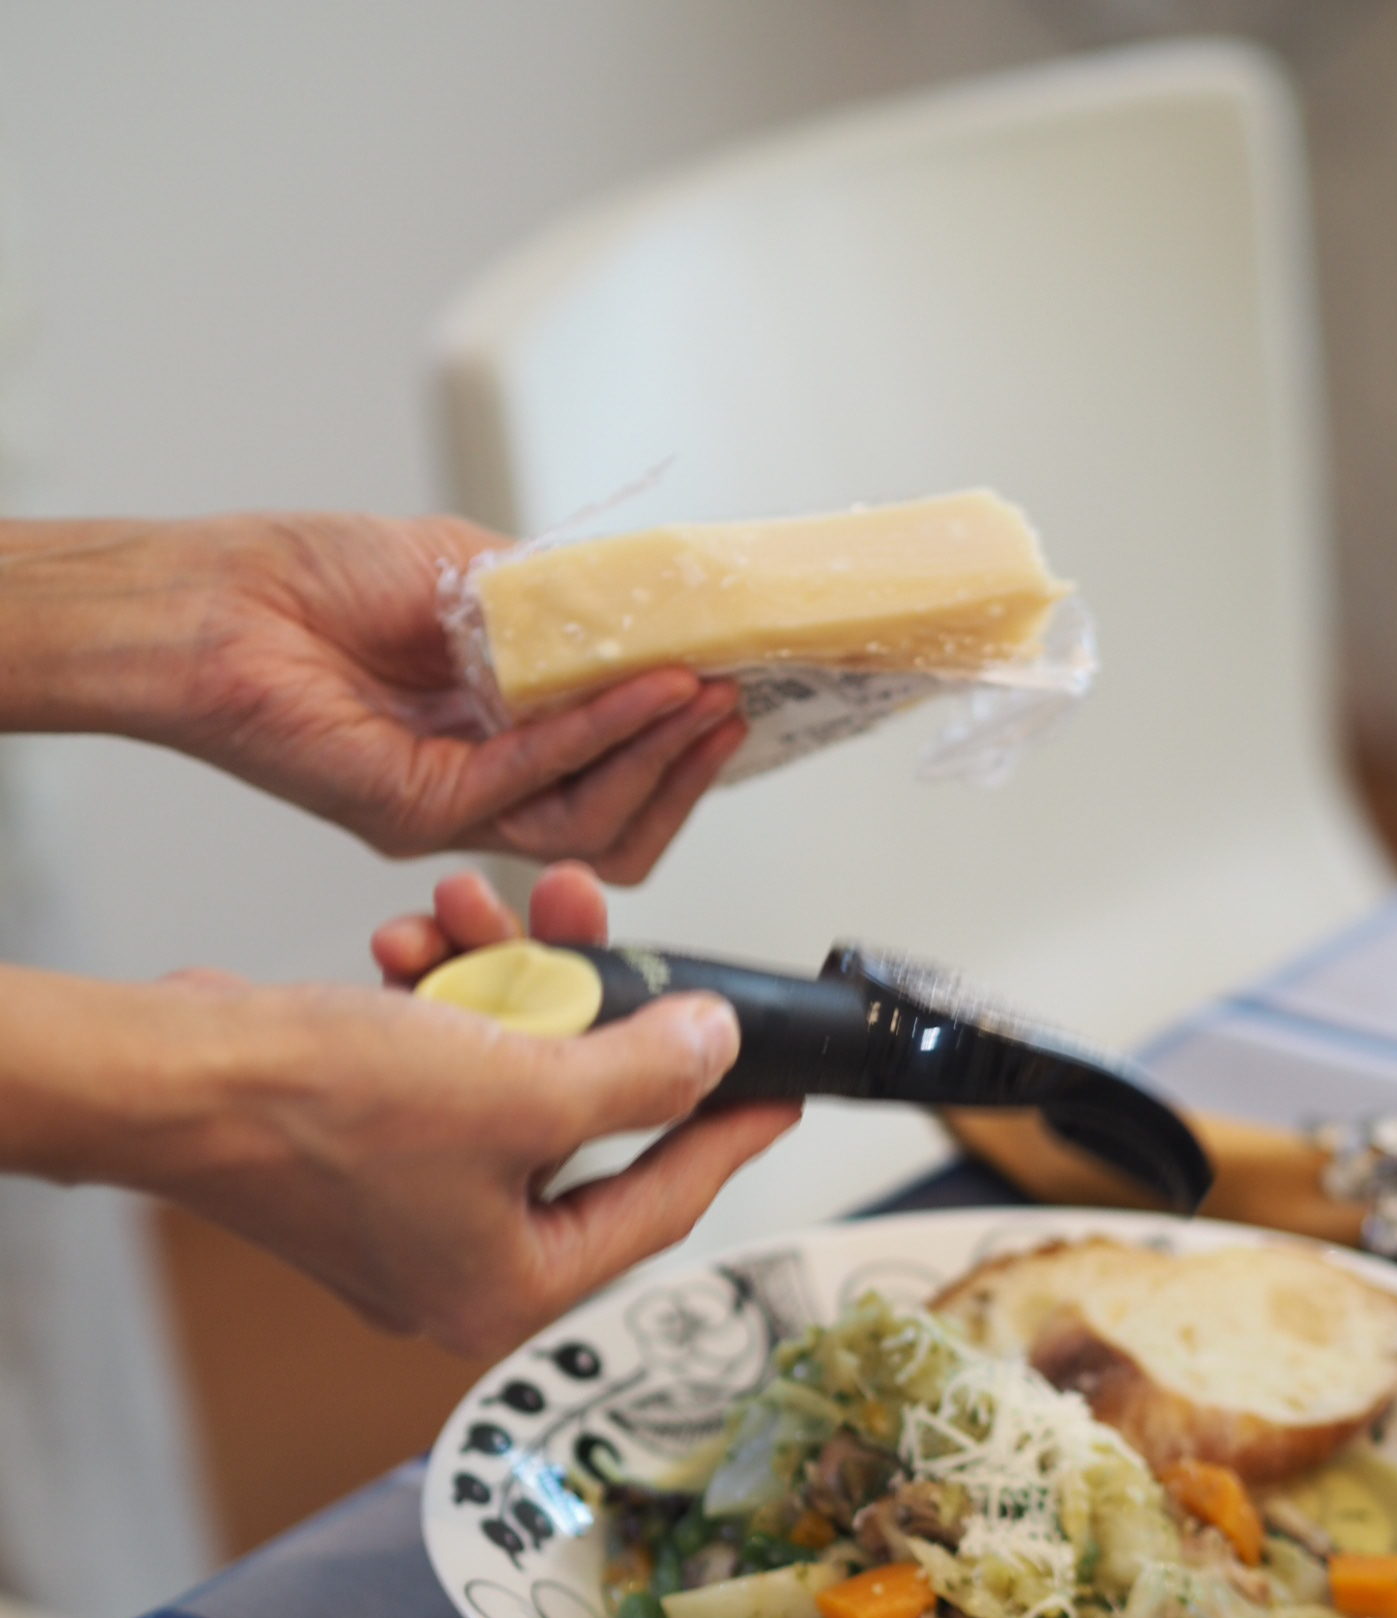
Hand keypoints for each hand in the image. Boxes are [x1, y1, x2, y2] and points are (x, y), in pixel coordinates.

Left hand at [0, 514, 747, 876]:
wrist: (217, 596)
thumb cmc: (314, 579)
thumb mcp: (479, 572)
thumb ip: (570, 609)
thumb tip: (672, 617)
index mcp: (499, 737)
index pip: (617, 773)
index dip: (682, 741)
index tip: (733, 682)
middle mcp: (481, 787)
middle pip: (620, 819)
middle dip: (689, 767)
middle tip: (736, 702)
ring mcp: (453, 809)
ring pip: (591, 822)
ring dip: (662, 756)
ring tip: (705, 693)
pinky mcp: (420, 812)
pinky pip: (536, 786)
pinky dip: (604, 735)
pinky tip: (647, 690)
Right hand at [0, 859, 796, 1355]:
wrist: (171, 1077)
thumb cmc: (319, 1110)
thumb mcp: (522, 1088)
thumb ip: (641, 1073)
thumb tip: (715, 1052)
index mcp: (511, 1286)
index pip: (661, 1205)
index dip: (728, 1136)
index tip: (778, 1092)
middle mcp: (460, 1259)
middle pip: (584, 1129)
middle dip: (592, 1014)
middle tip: (624, 950)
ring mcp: (408, 1205)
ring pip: (508, 1078)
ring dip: (504, 983)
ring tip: (482, 908)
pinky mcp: (364, 1150)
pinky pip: (442, 1066)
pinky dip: (441, 998)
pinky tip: (415, 942)